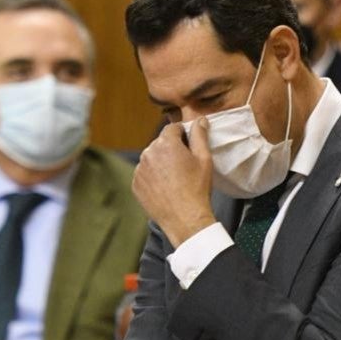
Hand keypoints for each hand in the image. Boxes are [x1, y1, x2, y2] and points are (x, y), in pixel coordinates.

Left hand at [132, 118, 216, 246]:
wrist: (185, 218)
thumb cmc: (197, 188)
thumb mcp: (204, 159)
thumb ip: (200, 135)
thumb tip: (199, 120)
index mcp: (165, 143)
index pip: (173, 128)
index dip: (183, 135)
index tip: (190, 146)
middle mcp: (148, 153)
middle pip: (161, 143)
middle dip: (171, 149)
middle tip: (185, 165)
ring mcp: (140, 170)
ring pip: (152, 158)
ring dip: (161, 163)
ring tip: (175, 178)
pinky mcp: (136, 184)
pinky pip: (145, 174)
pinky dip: (153, 177)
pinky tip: (166, 187)